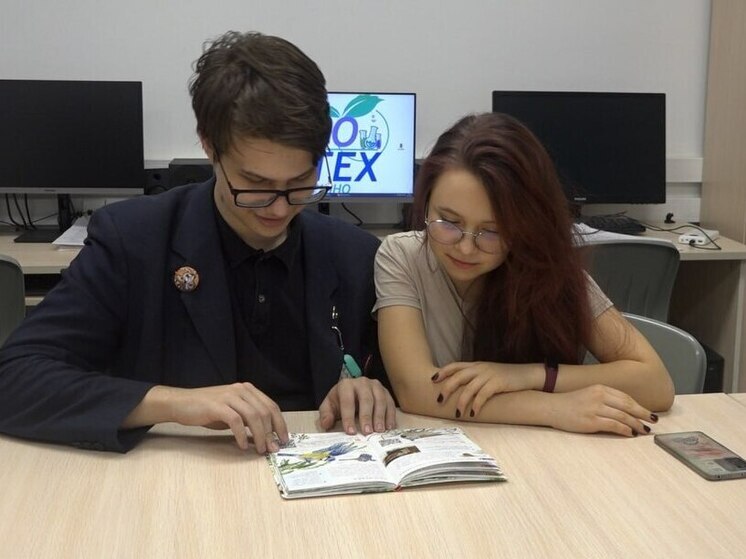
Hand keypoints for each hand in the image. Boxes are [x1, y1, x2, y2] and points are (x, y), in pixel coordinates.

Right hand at [163, 383, 288, 452]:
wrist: (181, 403)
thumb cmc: (207, 410)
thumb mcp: (232, 413)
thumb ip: (248, 421)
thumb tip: (265, 438)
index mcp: (247, 390)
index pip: (271, 406)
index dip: (280, 423)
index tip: (283, 439)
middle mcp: (241, 390)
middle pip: (265, 411)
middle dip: (271, 432)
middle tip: (273, 448)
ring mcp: (229, 396)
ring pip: (253, 416)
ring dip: (259, 436)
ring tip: (260, 450)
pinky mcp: (217, 406)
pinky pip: (236, 421)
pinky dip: (241, 435)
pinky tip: (241, 446)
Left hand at [318, 377, 396, 434]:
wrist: (351, 391)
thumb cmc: (340, 400)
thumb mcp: (329, 406)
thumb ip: (326, 415)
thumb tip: (326, 424)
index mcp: (346, 385)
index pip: (347, 401)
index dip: (348, 417)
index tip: (350, 431)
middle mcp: (362, 382)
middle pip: (366, 399)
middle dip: (367, 417)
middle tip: (367, 432)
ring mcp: (375, 386)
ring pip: (380, 400)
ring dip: (380, 416)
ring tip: (379, 431)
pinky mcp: (385, 391)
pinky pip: (390, 402)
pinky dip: (390, 415)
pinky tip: (389, 427)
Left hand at [433, 361, 535, 415]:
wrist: (527, 375)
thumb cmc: (506, 377)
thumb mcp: (488, 374)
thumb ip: (475, 378)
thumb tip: (460, 390)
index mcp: (476, 365)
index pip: (455, 366)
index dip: (443, 372)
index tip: (432, 379)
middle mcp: (480, 368)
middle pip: (458, 376)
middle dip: (447, 388)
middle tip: (439, 400)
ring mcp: (489, 375)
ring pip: (469, 388)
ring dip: (461, 401)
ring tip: (457, 413)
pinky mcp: (498, 383)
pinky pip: (483, 394)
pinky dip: (476, 404)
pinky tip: (473, 413)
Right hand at [546, 384, 656, 435]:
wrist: (551, 407)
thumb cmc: (569, 403)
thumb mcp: (589, 394)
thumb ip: (605, 399)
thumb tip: (624, 411)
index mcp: (600, 388)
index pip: (625, 397)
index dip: (639, 406)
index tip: (648, 413)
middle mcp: (599, 396)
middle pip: (628, 406)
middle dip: (642, 414)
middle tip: (653, 421)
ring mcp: (595, 408)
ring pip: (623, 416)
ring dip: (636, 424)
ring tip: (643, 430)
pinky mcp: (591, 421)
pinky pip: (613, 425)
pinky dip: (624, 430)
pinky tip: (630, 433)